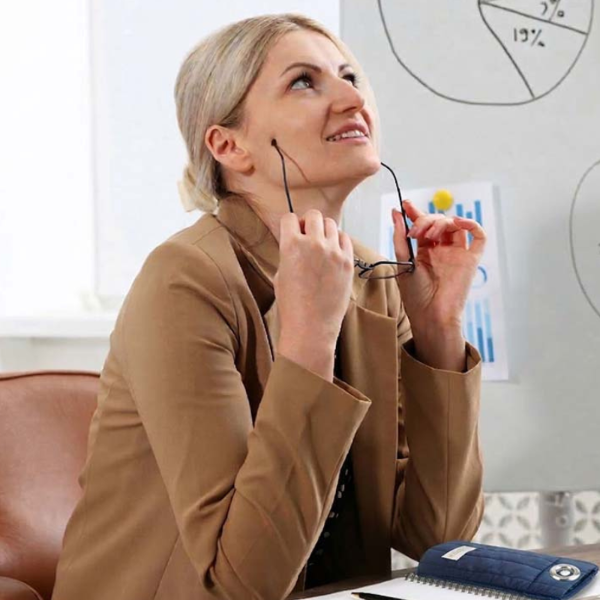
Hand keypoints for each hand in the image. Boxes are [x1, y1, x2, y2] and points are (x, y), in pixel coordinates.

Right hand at [275, 209, 353, 351]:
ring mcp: (333, 252)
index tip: (292, 231)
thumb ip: (289, 253)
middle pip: (314, 215)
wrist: (311, 327)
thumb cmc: (292, 305)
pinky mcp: (347, 262)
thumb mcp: (281, 274)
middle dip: (308, 223)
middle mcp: (313, 244)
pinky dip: (339, 241)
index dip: (290, 225)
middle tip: (307, 236)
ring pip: (331, 224)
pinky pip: (345, 239)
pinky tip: (333, 253)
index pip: (290, 218)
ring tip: (321, 245)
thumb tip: (296, 242)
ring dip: (324, 230)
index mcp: (291, 246)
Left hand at [392, 200, 485, 334]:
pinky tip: (457, 222)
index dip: (415, 212)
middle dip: (425, 220)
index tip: (405, 204)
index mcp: (424, 251)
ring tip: (428, 236)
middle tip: (415, 233)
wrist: (431, 314)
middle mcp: (441, 250)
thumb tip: (396, 212)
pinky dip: (471, 224)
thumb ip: (400, 237)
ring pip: (455, 225)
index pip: (422, 224)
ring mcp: (457, 253)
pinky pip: (478, 236)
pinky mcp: (471, 259)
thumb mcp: (402, 262)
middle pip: (438, 222)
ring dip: (440, 223)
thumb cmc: (415, 295)